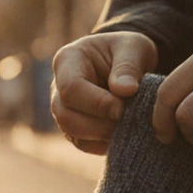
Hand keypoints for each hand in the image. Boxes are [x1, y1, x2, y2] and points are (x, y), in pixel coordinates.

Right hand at [50, 32, 158, 154]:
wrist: (128, 63)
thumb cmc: (128, 50)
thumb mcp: (134, 47)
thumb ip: (129, 66)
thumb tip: (125, 90)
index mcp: (68, 60)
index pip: (71, 88)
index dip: (96, 103)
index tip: (121, 108)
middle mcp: (58, 86)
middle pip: (65, 115)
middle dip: (98, 125)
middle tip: (128, 121)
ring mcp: (64, 108)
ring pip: (71, 132)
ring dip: (101, 136)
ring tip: (127, 127)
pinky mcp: (75, 126)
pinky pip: (82, 143)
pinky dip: (103, 144)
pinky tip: (123, 134)